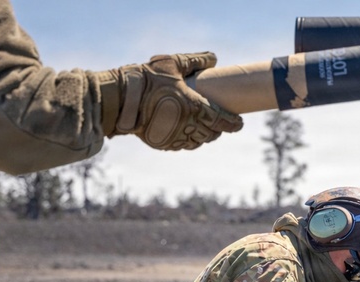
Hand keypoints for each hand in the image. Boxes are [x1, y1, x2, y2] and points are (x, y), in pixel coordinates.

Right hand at [99, 52, 242, 149]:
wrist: (120, 101)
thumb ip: (194, 61)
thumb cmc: (147, 79)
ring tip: (202, 127)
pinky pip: (181, 145)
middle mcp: (188, 127)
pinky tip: (184, 132)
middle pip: (211, 134)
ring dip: (202, 136)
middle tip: (219, 122)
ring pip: (197, 142)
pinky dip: (186, 139)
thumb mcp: (171, 64)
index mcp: (195, 108)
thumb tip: (213, 58)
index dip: (233, 124)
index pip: (222, 121)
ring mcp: (175, 138)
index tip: (239, 123)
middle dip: (217, 129)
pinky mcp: (163, 144)